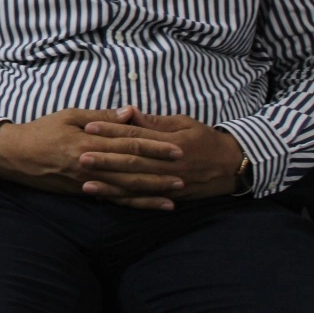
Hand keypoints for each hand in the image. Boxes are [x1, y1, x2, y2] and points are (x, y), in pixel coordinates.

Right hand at [0, 107, 185, 209]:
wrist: (15, 156)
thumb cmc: (42, 131)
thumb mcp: (69, 115)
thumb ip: (102, 117)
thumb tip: (130, 113)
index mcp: (88, 142)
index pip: (128, 144)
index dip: (154, 147)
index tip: (177, 148)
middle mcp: (90, 164)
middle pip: (132, 168)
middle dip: (160, 171)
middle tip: (186, 172)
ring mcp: (88, 182)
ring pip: (126, 188)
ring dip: (153, 191)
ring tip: (176, 192)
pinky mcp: (84, 192)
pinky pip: (114, 199)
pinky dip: (136, 203)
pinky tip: (153, 205)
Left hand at [77, 108, 244, 205]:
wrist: (234, 165)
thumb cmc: (206, 139)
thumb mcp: (183, 123)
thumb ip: (154, 122)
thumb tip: (128, 112)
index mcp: (171, 142)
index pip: (136, 136)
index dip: (111, 132)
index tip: (89, 127)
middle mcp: (170, 164)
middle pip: (132, 162)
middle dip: (105, 160)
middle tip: (79, 157)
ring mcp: (171, 183)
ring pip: (136, 185)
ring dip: (110, 186)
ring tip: (85, 184)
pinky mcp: (172, 196)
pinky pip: (145, 200)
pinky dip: (125, 201)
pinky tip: (107, 199)